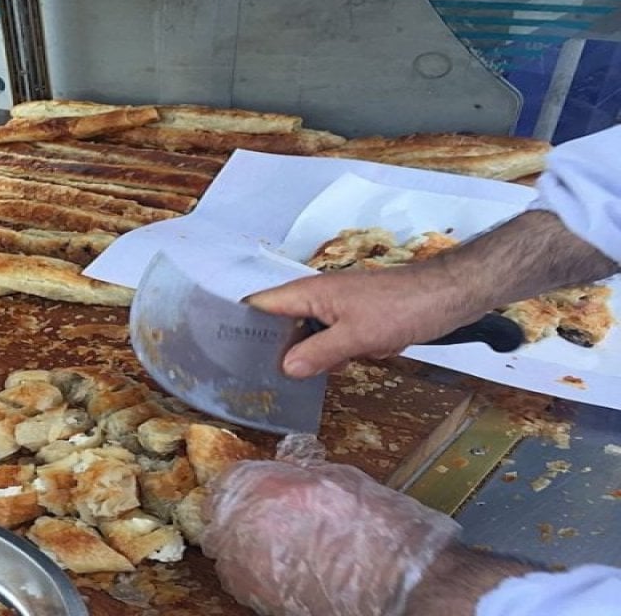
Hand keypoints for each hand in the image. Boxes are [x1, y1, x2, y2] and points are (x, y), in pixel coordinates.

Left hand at [201, 449, 458, 615]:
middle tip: (264, 519)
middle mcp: (241, 523)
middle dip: (235, 515)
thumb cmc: (373, 526)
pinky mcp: (253, 596)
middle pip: (216, 515)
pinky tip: (285, 569)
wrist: (394, 581)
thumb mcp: (336, 477)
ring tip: (279, 547)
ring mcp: (242, 563)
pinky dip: (253, 572)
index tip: (254, 490)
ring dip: (241, 544)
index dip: (242, 484)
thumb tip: (287, 462)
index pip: (226, 479)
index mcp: (258, 484)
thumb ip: (298, 469)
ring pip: (223, 550)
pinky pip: (239, 578)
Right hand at [247, 264, 480, 377]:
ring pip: (306, 332)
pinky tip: (329, 372)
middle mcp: (317, 296)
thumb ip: (318, 353)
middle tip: (253, 378)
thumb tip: (285, 369)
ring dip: (302, 353)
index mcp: (309, 292)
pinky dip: (329, 353)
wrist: (450, 295)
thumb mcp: (357, 336)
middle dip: (269, 347)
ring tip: (283, 383)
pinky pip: (330, 337)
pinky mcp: (355, 318)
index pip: (260, 304)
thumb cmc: (404, 307)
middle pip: (280, 322)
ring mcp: (337, 307)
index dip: (239, 324)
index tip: (225, 352)